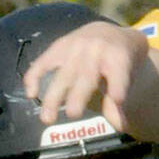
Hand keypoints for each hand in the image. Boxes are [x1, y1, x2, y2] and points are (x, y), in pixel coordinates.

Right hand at [23, 24, 149, 131]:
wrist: (107, 33)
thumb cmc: (120, 61)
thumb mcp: (128, 76)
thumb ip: (119, 97)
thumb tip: (119, 125)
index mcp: (119, 56)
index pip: (119, 73)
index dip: (118, 86)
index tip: (118, 99)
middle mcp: (96, 49)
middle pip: (86, 75)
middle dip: (78, 94)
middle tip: (73, 115)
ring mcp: (75, 47)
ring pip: (62, 74)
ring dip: (53, 97)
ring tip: (46, 119)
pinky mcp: (58, 48)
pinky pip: (43, 62)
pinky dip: (35, 77)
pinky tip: (31, 94)